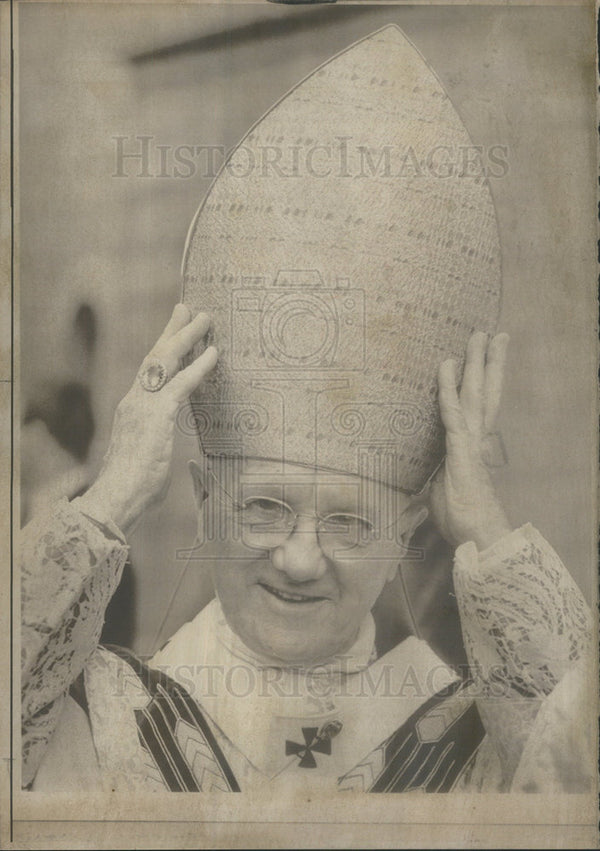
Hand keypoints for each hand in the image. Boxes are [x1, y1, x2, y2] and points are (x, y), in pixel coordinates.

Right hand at [78, 304, 216, 533]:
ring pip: (166, 361)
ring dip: (186, 337)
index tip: (173, 332)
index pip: (149, 372)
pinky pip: (181, 384)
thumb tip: (161, 452)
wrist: (117, 497)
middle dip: (172, 330)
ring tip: (204, 319)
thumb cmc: (134, 487)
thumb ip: (156, 445)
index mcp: (133, 410)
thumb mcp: (148, 458)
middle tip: (187, 308)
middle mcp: (135, 401)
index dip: (162, 349)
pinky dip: (199, 367)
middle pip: (155, 356)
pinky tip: (213, 354)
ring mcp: (144, 406)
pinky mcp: (157, 416)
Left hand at [428, 331, 510, 551]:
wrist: (477, 540)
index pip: (477, 408)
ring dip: (476, 362)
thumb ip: (427, 485)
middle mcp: (475, 439)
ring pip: (474, 394)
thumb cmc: (461, 522)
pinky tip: (447, 365)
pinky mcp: (462, 451)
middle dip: (488, 362)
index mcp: (471, 447)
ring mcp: (470, 443)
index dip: (480, 382)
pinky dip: (448, 388)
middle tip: (493, 333)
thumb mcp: (436, 497)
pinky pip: (452, 413)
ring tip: (482, 334)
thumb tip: (413, 490)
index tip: (482, 361)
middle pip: (484, 392)